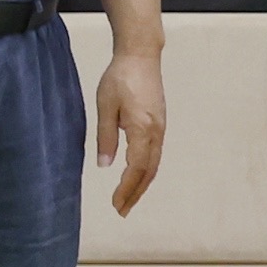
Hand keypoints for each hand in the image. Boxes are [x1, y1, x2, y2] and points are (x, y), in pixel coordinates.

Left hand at [89, 49, 168, 213]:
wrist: (141, 55)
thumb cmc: (120, 77)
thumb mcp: (105, 106)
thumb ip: (105, 136)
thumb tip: (105, 165)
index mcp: (142, 129)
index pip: (135, 168)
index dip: (126, 189)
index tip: (116, 204)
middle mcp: (156, 132)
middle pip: (148, 171)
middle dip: (135, 193)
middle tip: (122, 210)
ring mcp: (161, 128)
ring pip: (154, 164)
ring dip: (142, 184)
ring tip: (129, 199)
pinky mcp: (160, 123)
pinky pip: (156, 154)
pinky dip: (147, 170)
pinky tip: (137, 175)